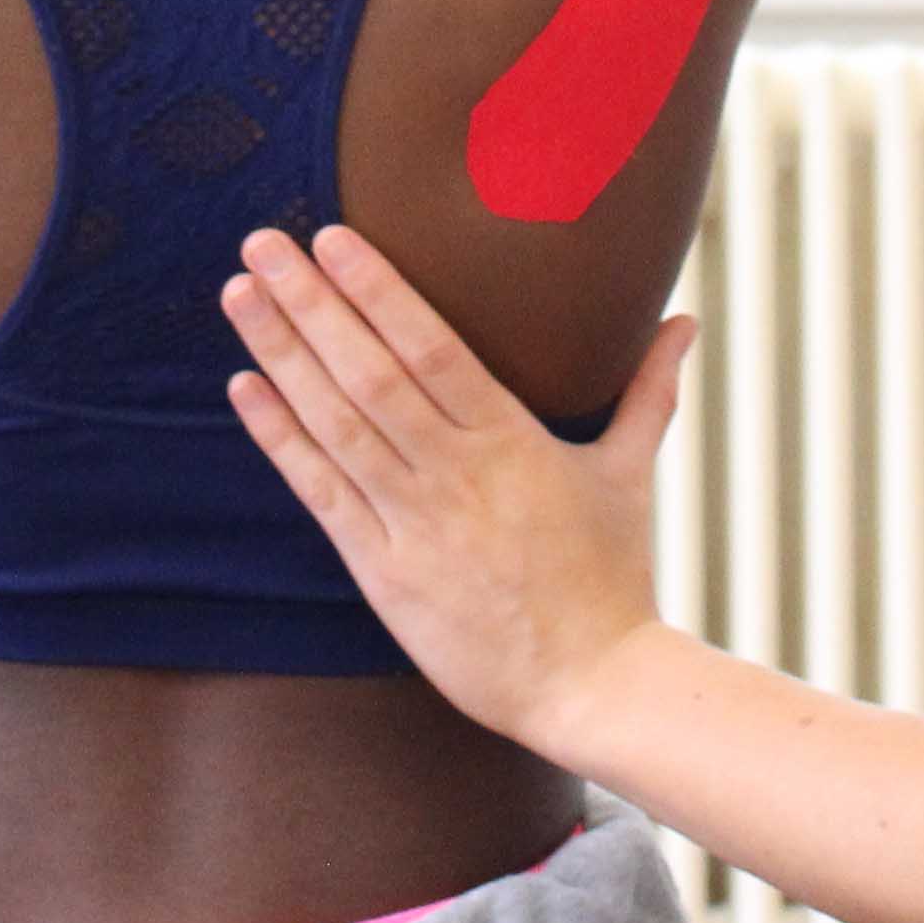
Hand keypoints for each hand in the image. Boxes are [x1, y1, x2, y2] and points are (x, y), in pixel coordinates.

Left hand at [222, 227, 691, 757]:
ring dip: (282, 355)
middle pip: (369, 373)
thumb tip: (685, 321)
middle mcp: (455, 474)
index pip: (431, 346)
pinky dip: (281, 440)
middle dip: (310, 303)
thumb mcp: (629, 473)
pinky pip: (322, 495)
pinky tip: (245, 388)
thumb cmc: (613, 577)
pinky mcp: (384, 573)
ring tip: (238, 294)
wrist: (593, 685)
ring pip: (336, 425)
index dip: (377, 289)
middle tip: (260, 241)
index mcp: (511, 440)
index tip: (332, 237)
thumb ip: (648, 390)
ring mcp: (414, 524)